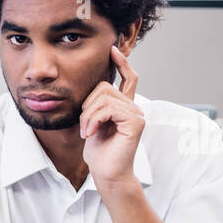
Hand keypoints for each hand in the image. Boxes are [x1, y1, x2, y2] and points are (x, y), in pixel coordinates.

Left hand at [80, 44, 144, 188]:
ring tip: (88, 132)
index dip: (121, 63)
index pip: (128, 78)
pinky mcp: (136, 122)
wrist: (107, 173)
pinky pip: (108, 108)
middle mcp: (134, 107)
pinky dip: (94, 120)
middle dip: (87, 106)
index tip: (112, 49)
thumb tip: (93, 88)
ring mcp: (137, 114)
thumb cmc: (99, 152)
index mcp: (125, 107)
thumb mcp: (93, 123)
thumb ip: (96, 106)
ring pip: (104, 97)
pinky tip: (91, 133)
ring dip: (88, 115)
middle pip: (105, 87)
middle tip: (85, 127)